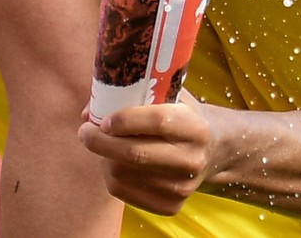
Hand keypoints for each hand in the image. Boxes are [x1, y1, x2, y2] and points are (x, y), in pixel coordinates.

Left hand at [78, 99, 216, 215]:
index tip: (103, 118)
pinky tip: (114, 162)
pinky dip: (111, 175)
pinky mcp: (171, 206)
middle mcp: (192, 160)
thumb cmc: (183, 115)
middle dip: (101, 142)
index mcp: (196, 128)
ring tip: (104, 145)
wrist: (214, 150)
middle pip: (135, 153)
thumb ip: (135, 95)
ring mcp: (182, 187)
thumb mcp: (170, 96)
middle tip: (85, 131)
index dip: (124, 119)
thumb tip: (89, 110)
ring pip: (123, 174)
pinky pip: (124, 192)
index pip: (157, 122)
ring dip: (104, 158)